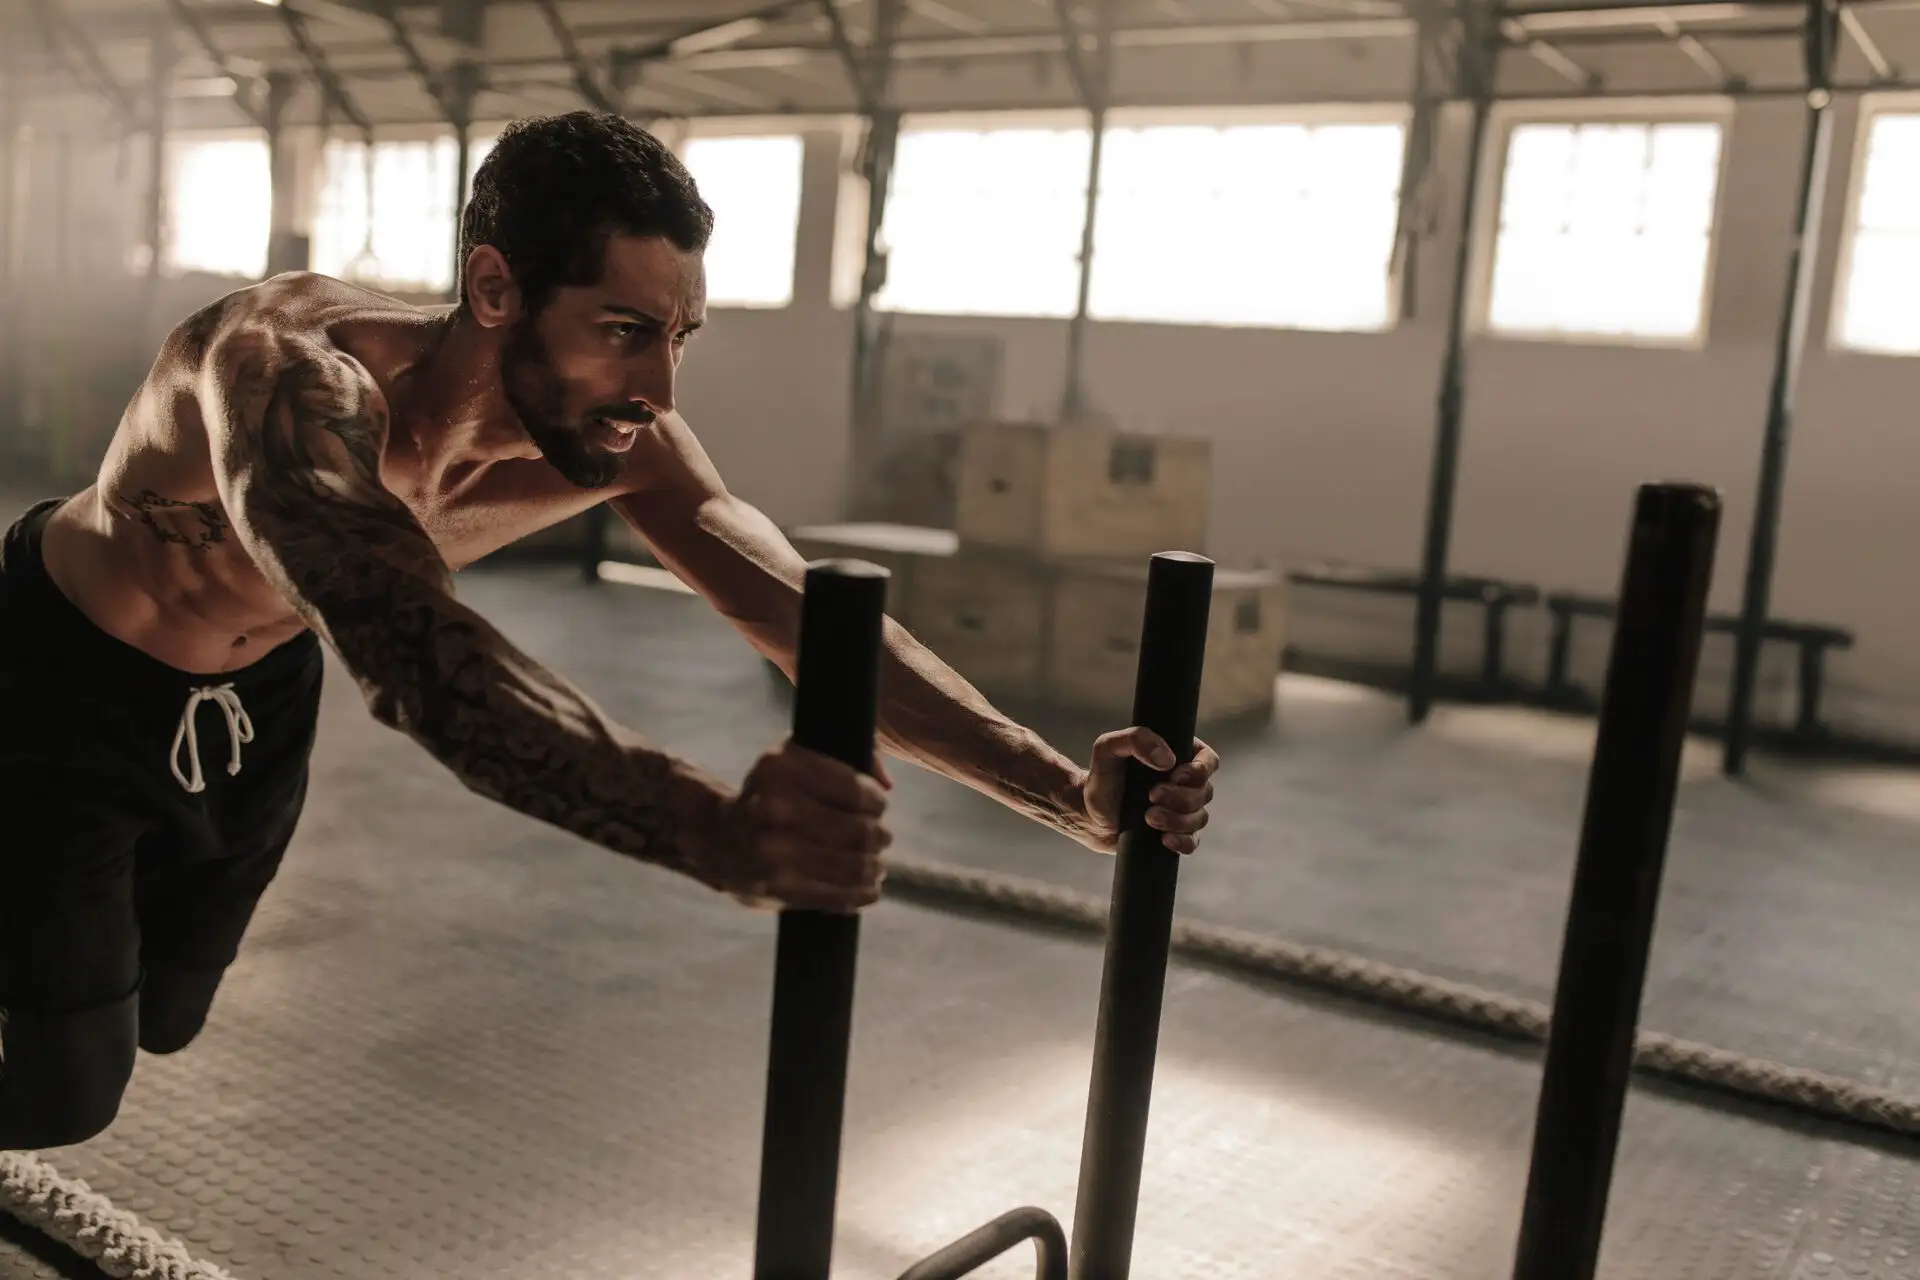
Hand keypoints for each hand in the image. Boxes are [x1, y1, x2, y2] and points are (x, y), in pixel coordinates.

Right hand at [711, 740, 891, 912]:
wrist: (716, 838)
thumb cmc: (769, 795)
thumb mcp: (793, 760)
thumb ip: (846, 756)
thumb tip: (886, 784)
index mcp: (780, 768)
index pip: (855, 791)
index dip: (875, 803)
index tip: (877, 808)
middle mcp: (774, 808)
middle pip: (859, 831)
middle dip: (878, 836)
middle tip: (880, 838)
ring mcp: (774, 852)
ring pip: (854, 866)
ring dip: (874, 867)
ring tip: (876, 865)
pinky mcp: (778, 889)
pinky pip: (838, 896)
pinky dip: (862, 894)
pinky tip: (869, 890)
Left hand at [1079, 728, 1220, 855]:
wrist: (1088, 813)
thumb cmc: (1100, 777)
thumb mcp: (1108, 748)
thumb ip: (1135, 740)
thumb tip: (1168, 760)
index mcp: (1178, 757)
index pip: (1208, 761)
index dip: (1199, 771)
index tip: (1174, 776)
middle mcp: (1185, 784)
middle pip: (1205, 792)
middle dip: (1180, 797)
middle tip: (1151, 796)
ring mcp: (1182, 811)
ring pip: (1200, 818)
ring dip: (1177, 820)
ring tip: (1148, 817)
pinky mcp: (1175, 834)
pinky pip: (1192, 843)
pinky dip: (1182, 842)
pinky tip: (1163, 839)